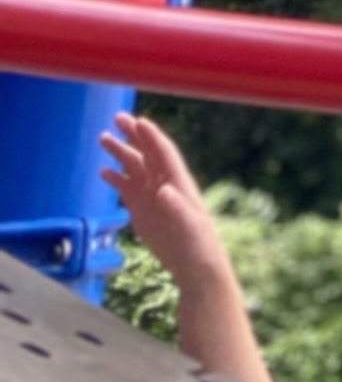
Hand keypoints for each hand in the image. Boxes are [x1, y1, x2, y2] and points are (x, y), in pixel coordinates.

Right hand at [99, 114, 223, 281]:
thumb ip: (176, 206)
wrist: (194, 264)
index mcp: (178, 182)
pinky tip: (103, 171)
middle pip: (146, 153)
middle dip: (133, 134)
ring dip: (120, 152)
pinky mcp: (142, 211)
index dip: (151, 136)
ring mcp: (151, 196)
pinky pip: (126, 189)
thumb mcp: (189, 225)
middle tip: (117, 117)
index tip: (138, 121)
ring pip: (134, 167)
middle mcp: (164, 184)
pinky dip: (115, 178)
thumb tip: (163, 189)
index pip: (163, 153)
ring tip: (104, 138)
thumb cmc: (198, 243)